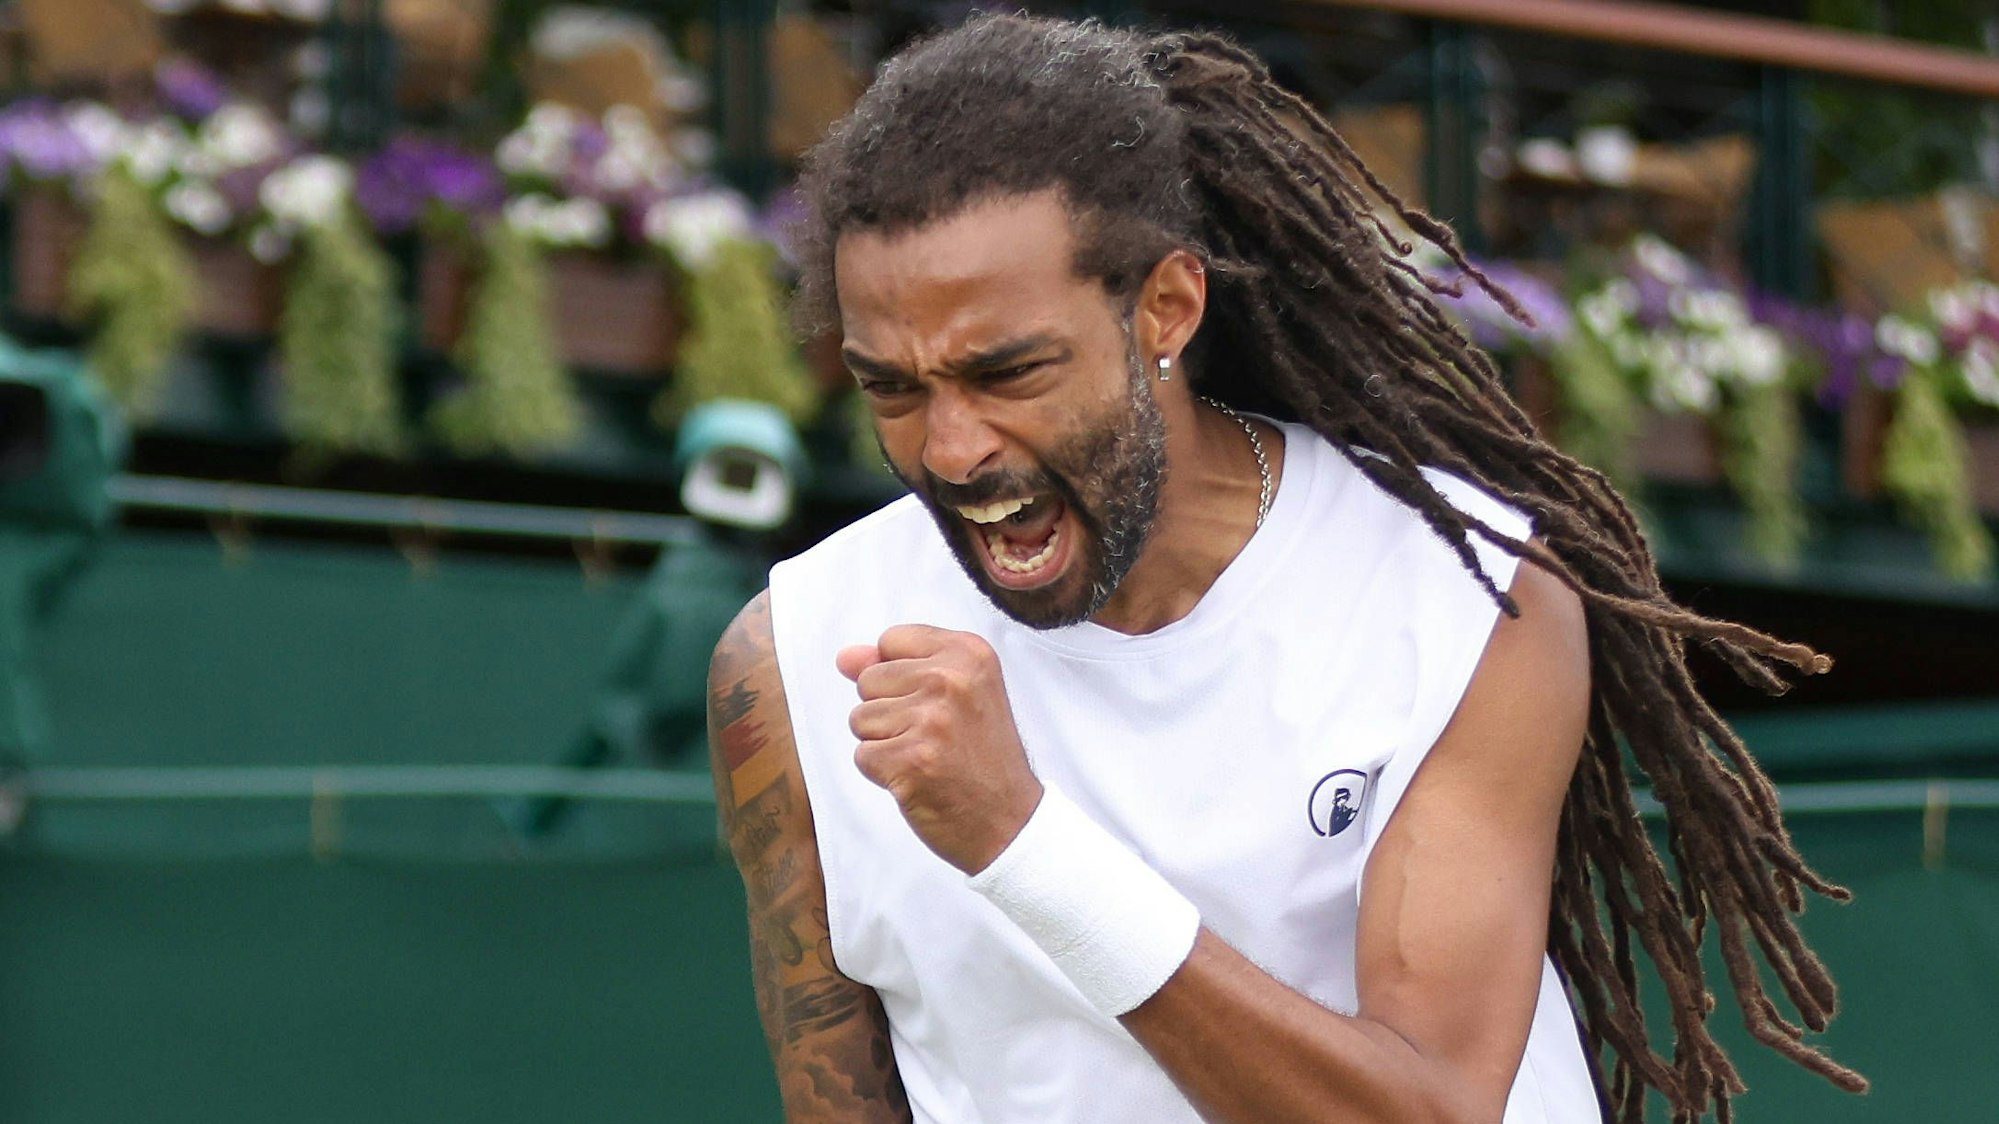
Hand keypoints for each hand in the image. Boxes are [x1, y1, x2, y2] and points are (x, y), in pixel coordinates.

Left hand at [837, 625, 1043, 874]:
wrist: (1010, 822)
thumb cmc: (983, 758)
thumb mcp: (958, 694)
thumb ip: (898, 666)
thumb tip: (844, 657)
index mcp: (969, 653)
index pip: (891, 640)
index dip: (900, 676)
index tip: (937, 703)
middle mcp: (951, 679)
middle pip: (869, 679)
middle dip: (889, 711)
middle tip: (935, 737)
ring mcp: (931, 720)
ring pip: (860, 718)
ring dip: (884, 744)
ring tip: (927, 757)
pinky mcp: (910, 760)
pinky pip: (862, 755)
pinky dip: (883, 773)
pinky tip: (919, 779)